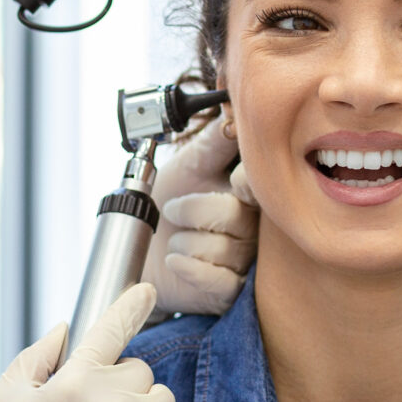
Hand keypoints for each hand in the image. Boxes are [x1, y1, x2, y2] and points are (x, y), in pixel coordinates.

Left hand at [141, 119, 256, 317]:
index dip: (243, 182)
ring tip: (177, 237)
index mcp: (249, 194)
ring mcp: (243, 261)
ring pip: (223, 248)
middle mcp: (253, 228)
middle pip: (235, 214)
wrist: (140, 250)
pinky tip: (176, 258)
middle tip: (174, 209)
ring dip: (185, 241)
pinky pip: (219, 280)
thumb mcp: (189, 164)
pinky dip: (189, 267)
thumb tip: (236, 110)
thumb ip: (215, 139)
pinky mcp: (229, 291)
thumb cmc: (166, 204)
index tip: (227, 180)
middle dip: (193, 209)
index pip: (261, 185)